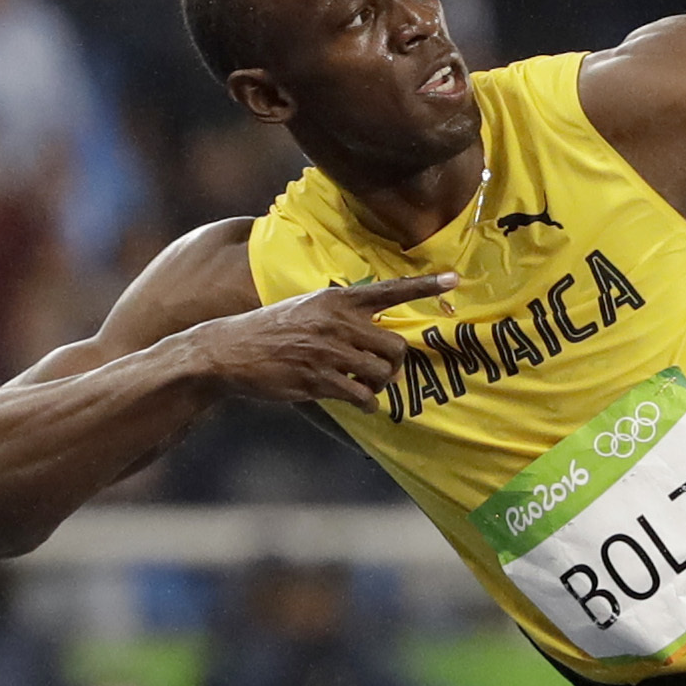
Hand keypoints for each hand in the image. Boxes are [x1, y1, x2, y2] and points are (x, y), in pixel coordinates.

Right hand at [176, 272, 460, 409]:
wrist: (229, 350)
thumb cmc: (274, 330)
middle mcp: (336, 322)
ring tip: (364, 386)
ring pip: (382, 374)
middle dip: (394, 365)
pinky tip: (361, 404)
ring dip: (380, 386)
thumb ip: (344, 315)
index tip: (455, 280)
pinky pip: (363, 397)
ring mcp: (328, 351)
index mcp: (337, 300)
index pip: (389, 290)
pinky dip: (368, 405)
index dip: (424, 286)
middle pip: (396, 348)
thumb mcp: (309, 308)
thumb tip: (380, 331)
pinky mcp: (318, 379)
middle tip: (379, 371)